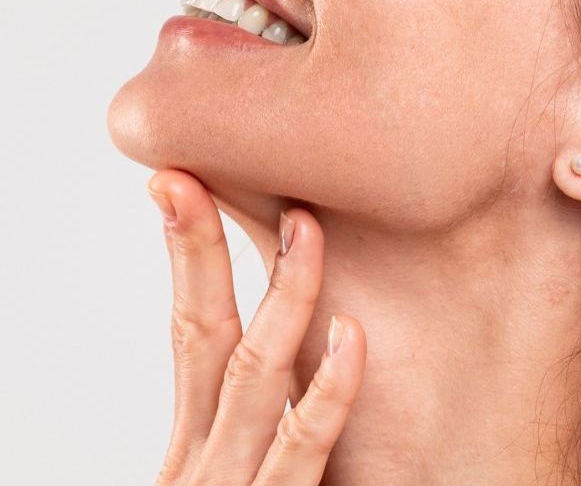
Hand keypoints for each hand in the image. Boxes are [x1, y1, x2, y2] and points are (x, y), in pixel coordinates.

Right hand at [144, 168, 366, 484]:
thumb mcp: (238, 473)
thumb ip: (257, 423)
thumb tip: (289, 355)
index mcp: (200, 438)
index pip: (193, 329)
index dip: (187, 255)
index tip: (180, 185)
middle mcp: (207, 453)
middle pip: (202, 334)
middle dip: (201, 251)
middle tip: (198, 175)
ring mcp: (235, 482)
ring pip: (253, 375)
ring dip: (282, 294)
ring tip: (305, 226)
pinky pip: (300, 447)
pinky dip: (326, 391)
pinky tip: (350, 336)